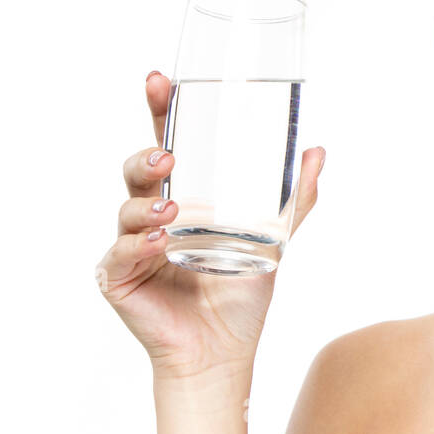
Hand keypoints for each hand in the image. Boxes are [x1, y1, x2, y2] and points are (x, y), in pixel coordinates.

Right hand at [95, 70, 324, 379]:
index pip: (167, 144)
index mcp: (183, 197)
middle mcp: (151, 214)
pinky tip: (159, 239)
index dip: (161, 111)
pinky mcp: (117, 276)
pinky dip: (139, 243)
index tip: (160, 80)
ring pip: (126, 207)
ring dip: (145, 201)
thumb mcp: (274, 242)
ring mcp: (130, 244)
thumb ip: (294, 200)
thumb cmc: (239, 296)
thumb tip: (317, 152)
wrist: (223, 353)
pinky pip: (122, 252)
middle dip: (147, 154)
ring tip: (171, 207)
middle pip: (138, 170)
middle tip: (168, 154)